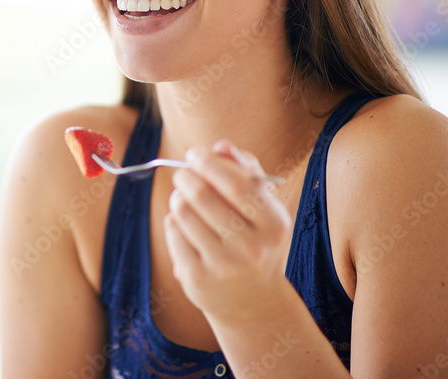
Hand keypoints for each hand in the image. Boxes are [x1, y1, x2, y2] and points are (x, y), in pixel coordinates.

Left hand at [162, 139, 291, 323]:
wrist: (252, 301)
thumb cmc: (254, 238)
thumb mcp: (262, 207)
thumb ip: (245, 170)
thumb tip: (221, 146)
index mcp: (274, 225)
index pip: (237, 183)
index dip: (209, 162)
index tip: (194, 154)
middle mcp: (252, 248)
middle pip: (203, 195)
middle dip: (186, 175)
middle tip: (182, 173)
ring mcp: (223, 266)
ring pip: (183, 212)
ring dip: (178, 197)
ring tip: (184, 198)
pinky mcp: (197, 278)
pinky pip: (173, 232)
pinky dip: (174, 220)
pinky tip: (185, 225)